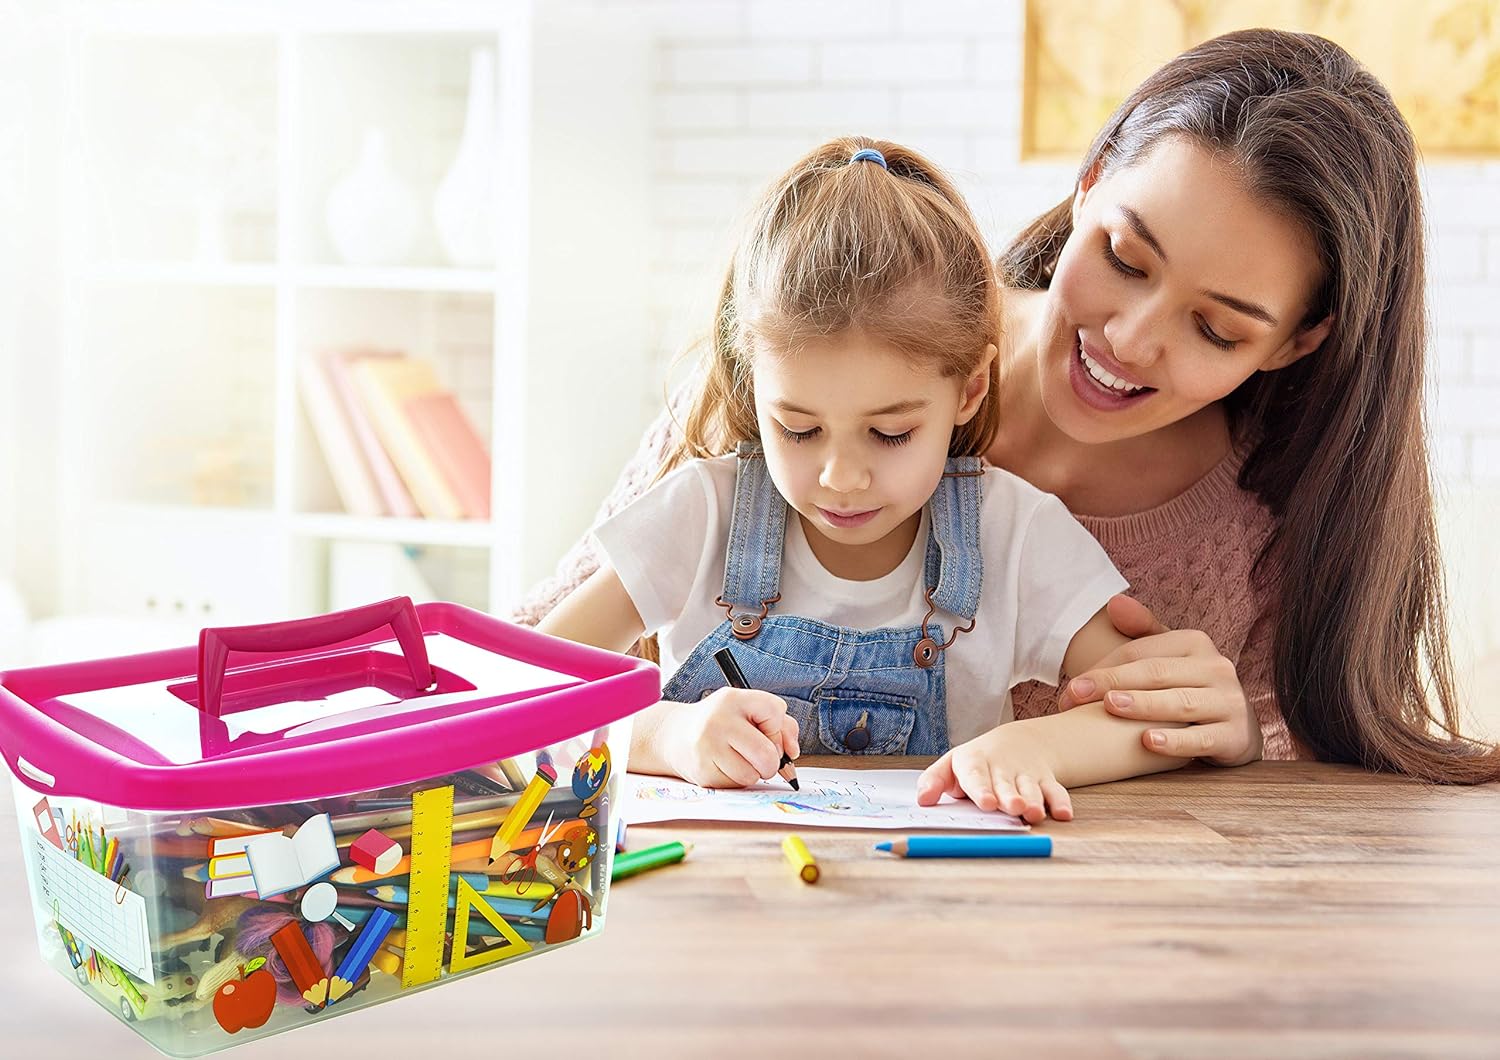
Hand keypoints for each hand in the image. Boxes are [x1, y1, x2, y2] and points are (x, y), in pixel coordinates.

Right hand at [659, 688, 799, 787]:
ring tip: (739, 759)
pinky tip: (724, 766)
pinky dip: (737, 780)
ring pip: (753, 774)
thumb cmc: (722, 724)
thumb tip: (792, 753)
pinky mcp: (702, 771)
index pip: (774, 711)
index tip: (767, 732)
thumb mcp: (748, 711)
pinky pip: (736, 785)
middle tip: (761, 757)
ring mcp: (707, 747)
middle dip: (772, 762)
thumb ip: (781, 725)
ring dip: (754, 772)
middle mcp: (718, 720)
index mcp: (733, 699)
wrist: (676, 736)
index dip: (778, 728)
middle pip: (767, 753)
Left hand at [915, 722, 1070, 823]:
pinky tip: (1064, 814)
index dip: (982, 789)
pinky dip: (1061, 802)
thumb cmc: (976, 762)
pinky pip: (1057, 791)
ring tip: (1034, 813)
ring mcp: (1026, 774)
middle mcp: (1002, 768)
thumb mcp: (951, 766)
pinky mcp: (1045, 781)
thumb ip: (934, 781)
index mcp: (975, 763)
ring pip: (1032, 788)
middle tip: (1013, 808)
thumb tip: (922, 801)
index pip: (977, 775)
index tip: (986, 803)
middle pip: (1007, 784)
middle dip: (1010, 796)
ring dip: (1035, 801)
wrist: (1015, 744)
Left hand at [1057, 595, 1261, 766]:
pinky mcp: (1235, 736)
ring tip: (1111, 707)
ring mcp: (1229, 702)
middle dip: (1111, 684)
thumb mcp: (1170, 657)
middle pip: (1156, 674)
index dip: (1103, 668)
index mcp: (1196, 643)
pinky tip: (1148, 742)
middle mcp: (1217, 668)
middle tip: (1074, 698)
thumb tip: (1114, 603)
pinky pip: (1202, 739)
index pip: (1140, 652)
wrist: (1236, 728)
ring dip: (1143, 705)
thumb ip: (1142, 631)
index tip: (1071, 689)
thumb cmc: (1190, 688)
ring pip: (1179, 703)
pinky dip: (1176, 741)